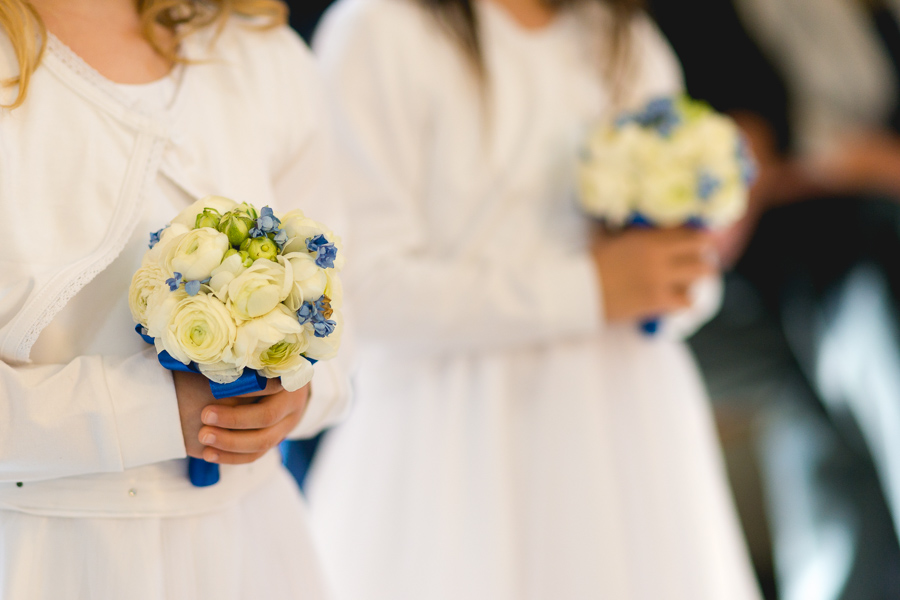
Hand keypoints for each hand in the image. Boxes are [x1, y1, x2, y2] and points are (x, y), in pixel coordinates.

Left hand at [173, 371, 285, 459]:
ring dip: (230, 443)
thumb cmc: (264, 370)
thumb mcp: (257, 365)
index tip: (213, 389)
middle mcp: (291, 404)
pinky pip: (255, 455)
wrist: (287, 388)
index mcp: (288, 379)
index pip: (269, 386)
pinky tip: (209, 455)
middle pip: (267, 417)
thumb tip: (212, 370)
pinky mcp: (275, 441)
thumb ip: (241, 371)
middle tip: (205, 416)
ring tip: (203, 439)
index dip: (244, 390)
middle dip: (234, 419)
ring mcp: (286, 426)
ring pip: (262, 442)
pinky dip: (231, 457)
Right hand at [592, 227, 715, 321]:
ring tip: (685, 282)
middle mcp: (660, 257)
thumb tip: (638, 221)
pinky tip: (674, 300)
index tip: (699, 241)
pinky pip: (686, 302)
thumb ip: (631, 230)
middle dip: (701, 258)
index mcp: (649, 238)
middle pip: (702, 254)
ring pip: (699, 278)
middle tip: (693, 263)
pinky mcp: (657, 302)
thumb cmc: (592, 263)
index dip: (699, 237)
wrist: (580, 290)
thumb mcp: (611, 237)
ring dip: (694, 279)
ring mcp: (660, 280)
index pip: (690, 233)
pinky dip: (683, 301)